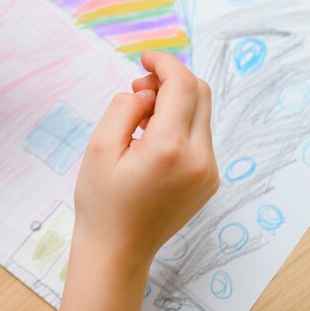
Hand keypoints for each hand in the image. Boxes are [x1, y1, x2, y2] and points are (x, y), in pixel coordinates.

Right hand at [73, 51, 218, 271]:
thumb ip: (125, 107)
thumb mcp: (99, 146)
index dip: (164, 63)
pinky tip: (152, 139)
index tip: (144, 59)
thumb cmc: (102, 202)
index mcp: (170, 148)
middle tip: (138, 89)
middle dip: (171, 79)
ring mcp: (209, 172)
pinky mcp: (209, 181)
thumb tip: (147, 92)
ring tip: (140, 118)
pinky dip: (180, 124)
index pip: (182, 85)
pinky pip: (201, 136)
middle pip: (201, 93)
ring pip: (202, 114)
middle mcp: (199, 159)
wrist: (118, 251)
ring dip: (176, 102)